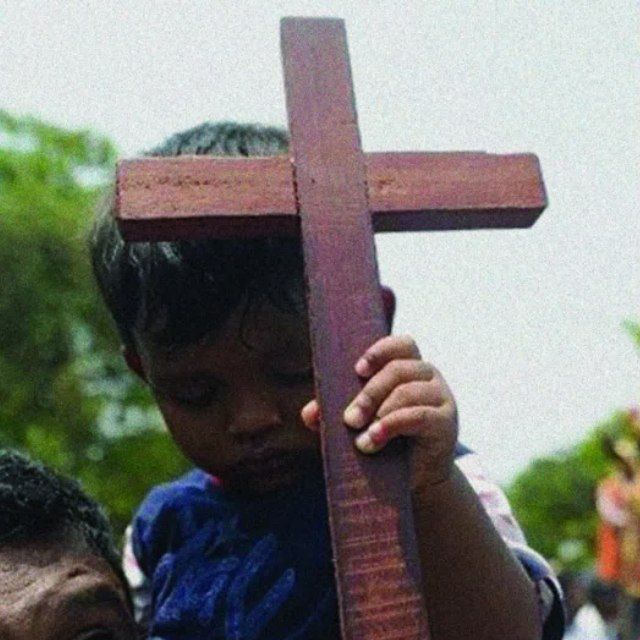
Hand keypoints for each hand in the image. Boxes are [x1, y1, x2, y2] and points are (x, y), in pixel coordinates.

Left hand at [300, 335, 458, 490]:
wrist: (415, 479)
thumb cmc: (386, 441)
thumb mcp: (358, 424)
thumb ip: (333, 413)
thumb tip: (309, 413)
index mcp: (409, 368)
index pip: (402, 344)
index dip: (380, 351)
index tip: (357, 370)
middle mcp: (429, 377)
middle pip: (398, 370)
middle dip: (368, 394)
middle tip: (349, 420)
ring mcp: (441, 398)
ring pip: (407, 392)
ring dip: (378, 414)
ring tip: (359, 440)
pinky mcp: (446, 423)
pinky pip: (418, 415)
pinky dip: (391, 426)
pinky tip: (374, 440)